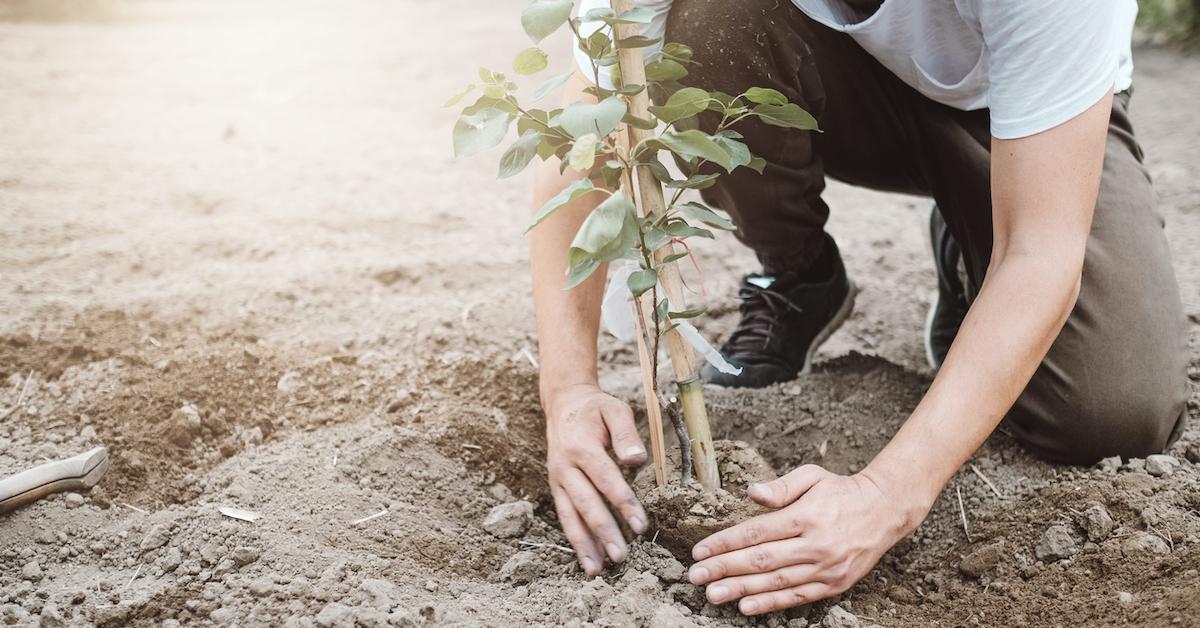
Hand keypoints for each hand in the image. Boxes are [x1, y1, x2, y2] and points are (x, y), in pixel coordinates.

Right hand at [544, 383, 648, 575]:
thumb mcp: (614, 409)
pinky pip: (566, 517)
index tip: (641, 525)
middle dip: (603, 531)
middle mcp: (565, 467)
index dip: (623, 502)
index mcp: (581, 447)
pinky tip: (589, 560)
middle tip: (621, 556)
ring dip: (584, 544)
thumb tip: (637, 460)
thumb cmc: (595, 409)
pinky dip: (576, 540)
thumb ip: (626, 433)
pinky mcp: (556, 489)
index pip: (606, 479)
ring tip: (597, 570)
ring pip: (570, 516)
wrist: (563, 405)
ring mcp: (557, 480)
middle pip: (586, 503)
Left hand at [687, 465, 925, 614]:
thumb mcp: (812, 476)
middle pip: (760, 560)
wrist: (886, 510)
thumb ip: (780, 487)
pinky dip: (771, 604)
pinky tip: (746, 607)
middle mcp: (814, 544)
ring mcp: (825, 567)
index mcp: (805, 516)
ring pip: (775, 582)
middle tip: (695, 577)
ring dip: (741, 590)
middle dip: (724, 569)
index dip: (725, 542)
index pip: (756, 532)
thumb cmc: (841, 490)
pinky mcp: (834, 584)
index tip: (699, 550)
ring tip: (713, 595)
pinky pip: (797, 597)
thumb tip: (751, 493)